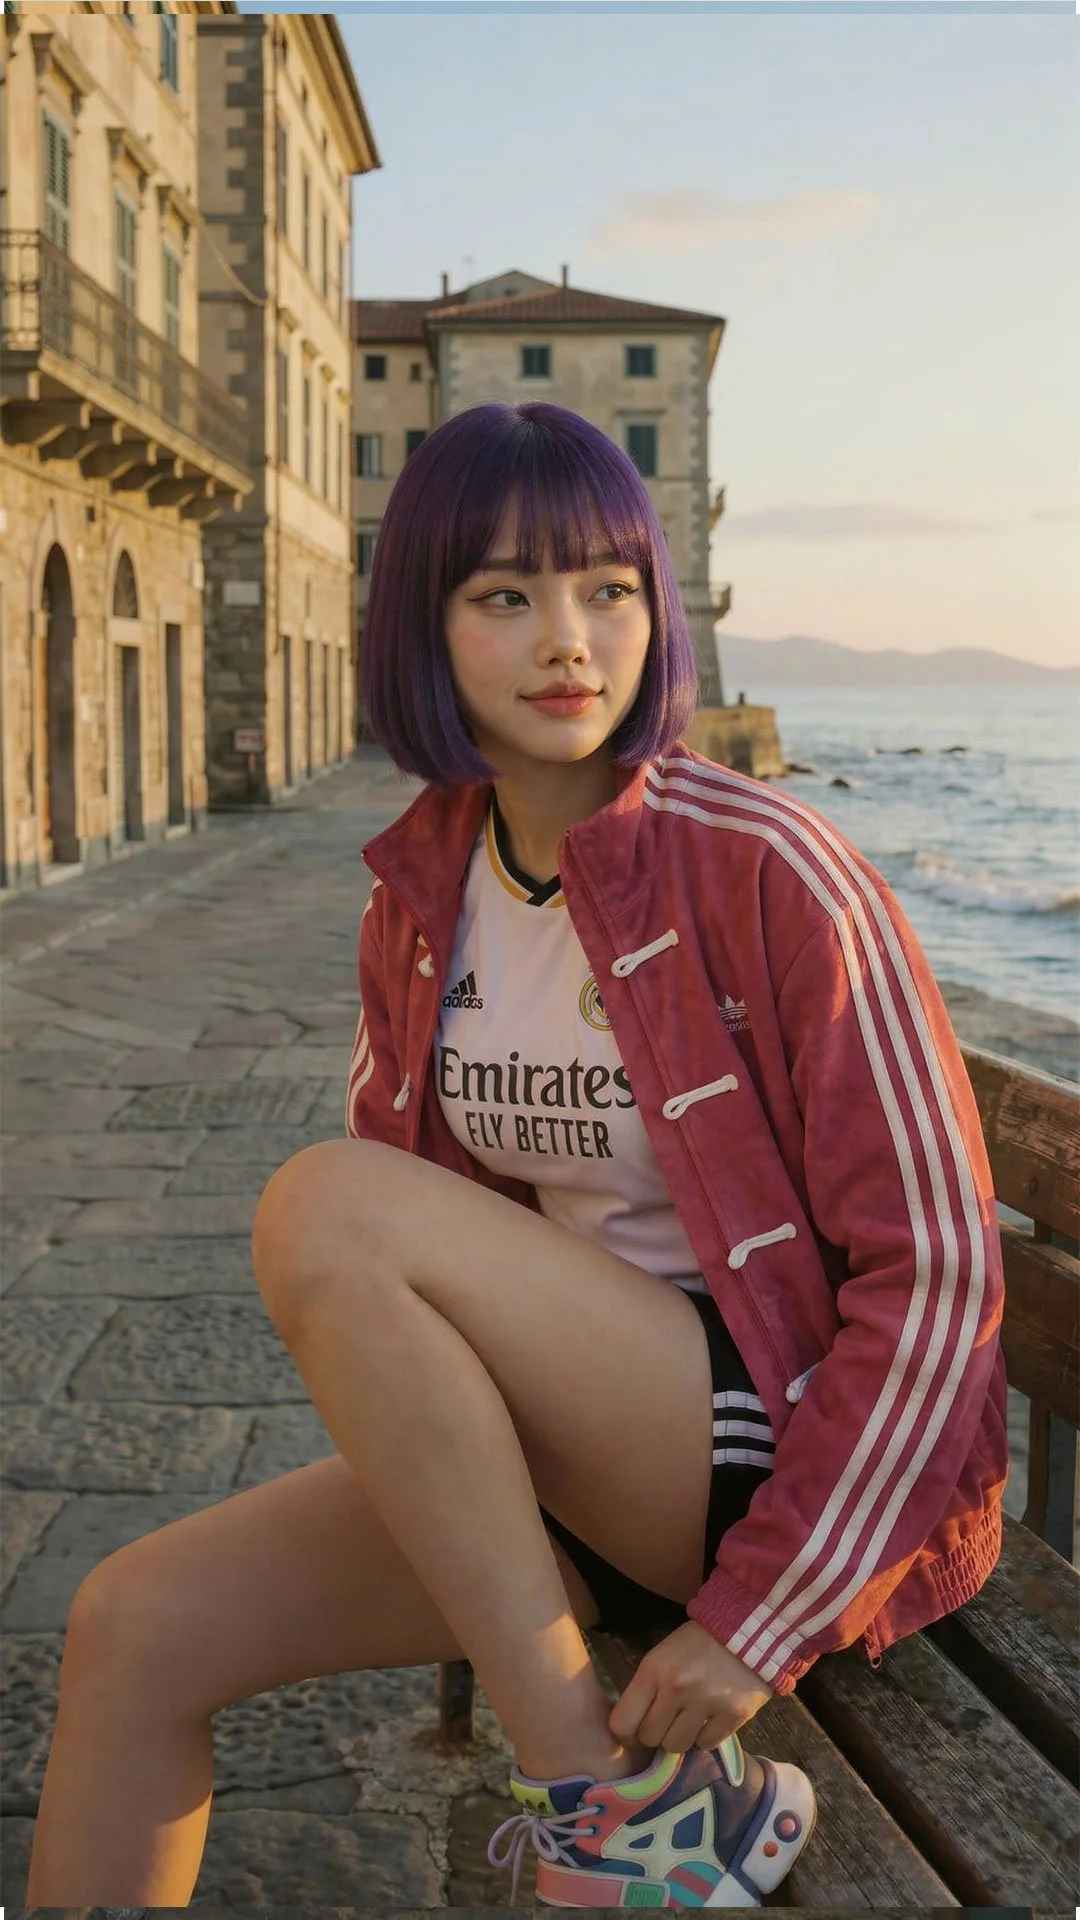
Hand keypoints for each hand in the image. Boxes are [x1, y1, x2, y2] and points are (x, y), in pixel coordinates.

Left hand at [608, 1619, 771, 1752]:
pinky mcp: (733, 1715)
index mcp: (654, 1669)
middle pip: (649, 1738)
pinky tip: (709, 1719)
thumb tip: (633, 1726)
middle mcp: (677, 1688)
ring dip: (679, 1737)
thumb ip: (647, 1688)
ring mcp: (706, 1702)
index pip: (622, 1722)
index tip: (634, 1732)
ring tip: (688, 1720)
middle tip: (666, 1722)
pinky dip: (705, 1737)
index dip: (625, 1734)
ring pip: (676, 1746)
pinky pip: (706, 1744)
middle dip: (655, 1733)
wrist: (746, 1630)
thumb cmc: (697, 1643)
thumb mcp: (663, 1655)